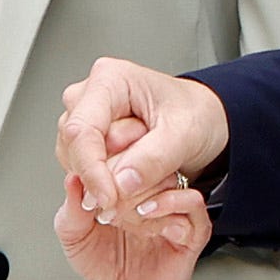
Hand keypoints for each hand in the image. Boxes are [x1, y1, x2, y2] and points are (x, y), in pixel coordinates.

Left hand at [54, 172, 208, 279]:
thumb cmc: (105, 267)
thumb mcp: (74, 236)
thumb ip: (72, 208)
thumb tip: (72, 179)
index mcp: (125, 186)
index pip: (123, 151)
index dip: (104, 160)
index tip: (89, 179)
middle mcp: (152, 192)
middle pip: (147, 161)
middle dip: (120, 179)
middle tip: (102, 202)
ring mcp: (174, 209)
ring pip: (169, 178)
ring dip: (142, 193)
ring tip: (121, 214)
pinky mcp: (193, 230)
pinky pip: (192, 203)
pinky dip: (168, 204)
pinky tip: (146, 216)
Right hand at [56, 58, 229, 224]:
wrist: (202, 119)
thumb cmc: (195, 112)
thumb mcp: (185, 134)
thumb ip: (154, 158)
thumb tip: (120, 184)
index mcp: (109, 80)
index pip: (81, 131)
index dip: (91, 170)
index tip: (108, 199)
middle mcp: (88, 98)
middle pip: (77, 152)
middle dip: (113, 174)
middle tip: (157, 165)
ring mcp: (84, 122)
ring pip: (79, 169)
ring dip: (116, 182)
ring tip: (154, 164)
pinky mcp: (87, 146)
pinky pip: (86, 178)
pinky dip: (114, 187)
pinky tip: (142, 175)